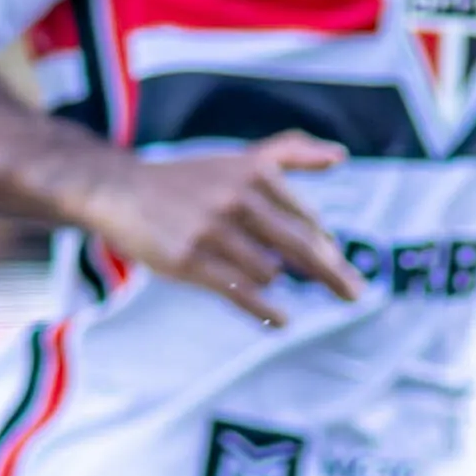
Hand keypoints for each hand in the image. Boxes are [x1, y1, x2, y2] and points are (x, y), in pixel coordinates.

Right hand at [82, 134, 367, 326]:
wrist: (118, 189)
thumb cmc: (186, 180)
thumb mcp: (239, 158)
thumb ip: (290, 154)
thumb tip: (341, 156)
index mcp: (255, 173)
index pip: (307, 220)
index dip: (324, 246)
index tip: (336, 263)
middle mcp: (238, 199)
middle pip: (302, 247)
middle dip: (333, 274)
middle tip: (356, 295)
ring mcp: (213, 231)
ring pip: (270, 271)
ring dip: (272, 280)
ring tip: (257, 277)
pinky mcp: (190, 261)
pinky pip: (241, 293)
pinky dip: (267, 311)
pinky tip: (282, 321)